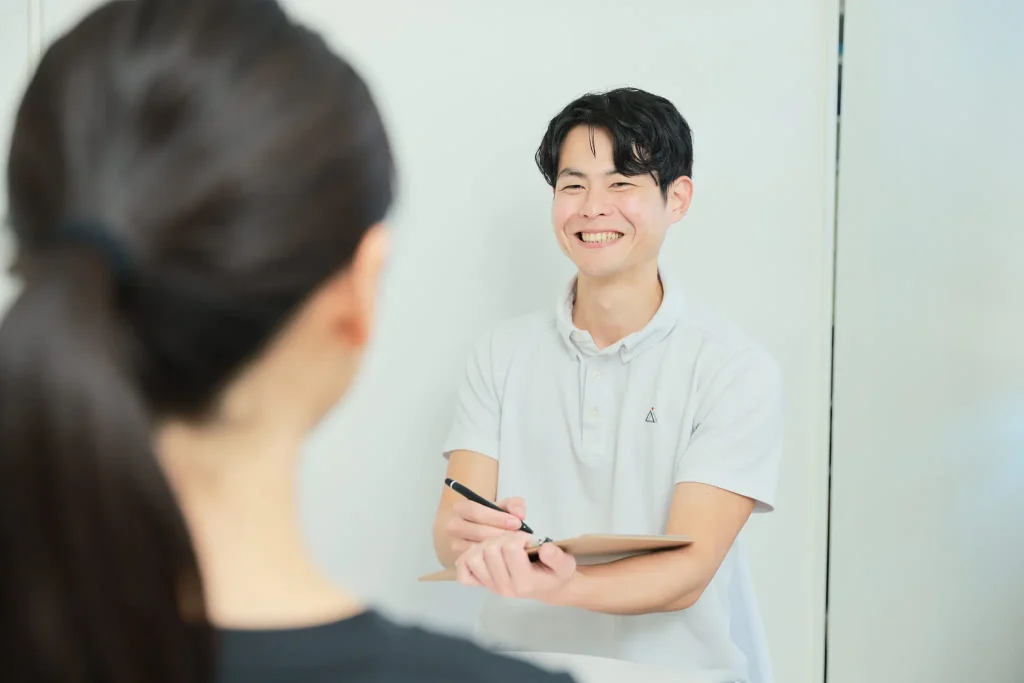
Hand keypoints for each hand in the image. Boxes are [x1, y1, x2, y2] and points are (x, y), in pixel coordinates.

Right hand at [444, 496, 526, 558]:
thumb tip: (519, 515)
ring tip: (515, 545)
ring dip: (499, 547)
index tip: (517, 523)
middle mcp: (454, 526)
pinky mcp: (461, 560)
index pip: (476, 512)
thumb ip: (515, 505)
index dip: (498, 518)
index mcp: (462, 508)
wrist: (484, 531)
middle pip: (478, 532)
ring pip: (479, 548)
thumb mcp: (506, 506)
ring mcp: (455, 545)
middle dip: (501, 534)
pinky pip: (479, 560)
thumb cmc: (495, 517)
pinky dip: (495, 558)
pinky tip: (508, 555)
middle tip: (519, 537)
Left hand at [455, 532, 576, 601]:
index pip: (510, 548)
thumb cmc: (554, 573)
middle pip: (490, 550)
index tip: (528, 540)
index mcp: (524, 582)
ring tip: (501, 545)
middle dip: (503, 538)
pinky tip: (484, 553)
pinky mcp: (481, 585)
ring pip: (473, 557)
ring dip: (486, 544)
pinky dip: (468, 558)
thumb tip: (545, 549)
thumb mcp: (565, 564)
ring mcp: (490, 587)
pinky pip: (463, 571)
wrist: (546, 588)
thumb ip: (558, 557)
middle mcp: (504, 588)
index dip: (519, 536)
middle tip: (515, 540)